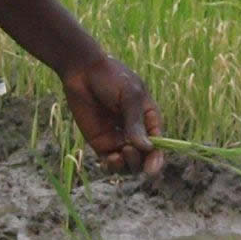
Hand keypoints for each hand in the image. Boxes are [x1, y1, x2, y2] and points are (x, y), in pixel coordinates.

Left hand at [60, 56, 163, 174]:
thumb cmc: (112, 78)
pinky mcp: (100, 142)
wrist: (83, 71)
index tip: (152, 168)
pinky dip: (113, 166)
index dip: (157, 158)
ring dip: (128, 165)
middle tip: (129, 150)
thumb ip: (136, 123)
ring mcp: (118, 138)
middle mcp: (136, 132)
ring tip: (121, 153)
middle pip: (145, 158)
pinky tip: (111, 158)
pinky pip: (110, 162)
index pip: (158, 145)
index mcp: (149, 119)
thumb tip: (147, 148)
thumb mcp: (130, 96)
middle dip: (140, 161)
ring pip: (129, 164)